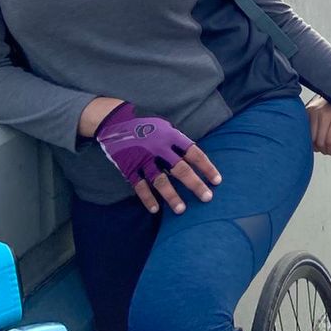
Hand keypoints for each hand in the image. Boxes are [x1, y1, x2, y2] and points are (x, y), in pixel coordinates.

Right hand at [93, 105, 219, 214]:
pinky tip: (156, 209)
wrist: (114, 120)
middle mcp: (159, 147)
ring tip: (181, 210)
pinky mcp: (129, 167)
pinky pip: (140, 186)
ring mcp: (143, 158)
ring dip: (172, 196)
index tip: (217, 181)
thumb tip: (193, 157)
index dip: (207, 168)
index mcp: (170, 135)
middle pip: (181, 169)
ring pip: (160, 181)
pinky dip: (147, 198)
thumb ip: (176, 140)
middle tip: (207, 198)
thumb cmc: (143, 122)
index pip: (194, 153)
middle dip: (195, 185)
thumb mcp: (163, 125)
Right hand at [308, 100, 330, 155]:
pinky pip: (305, 129)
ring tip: (320, 144)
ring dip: (315, 144)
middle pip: (319, 141)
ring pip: (310, 137)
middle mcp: (324, 114)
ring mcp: (314, 112)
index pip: (330, 141)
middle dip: (323, 149)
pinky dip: (309, 136)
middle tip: (326, 149)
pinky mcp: (307, 111)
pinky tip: (314, 136)